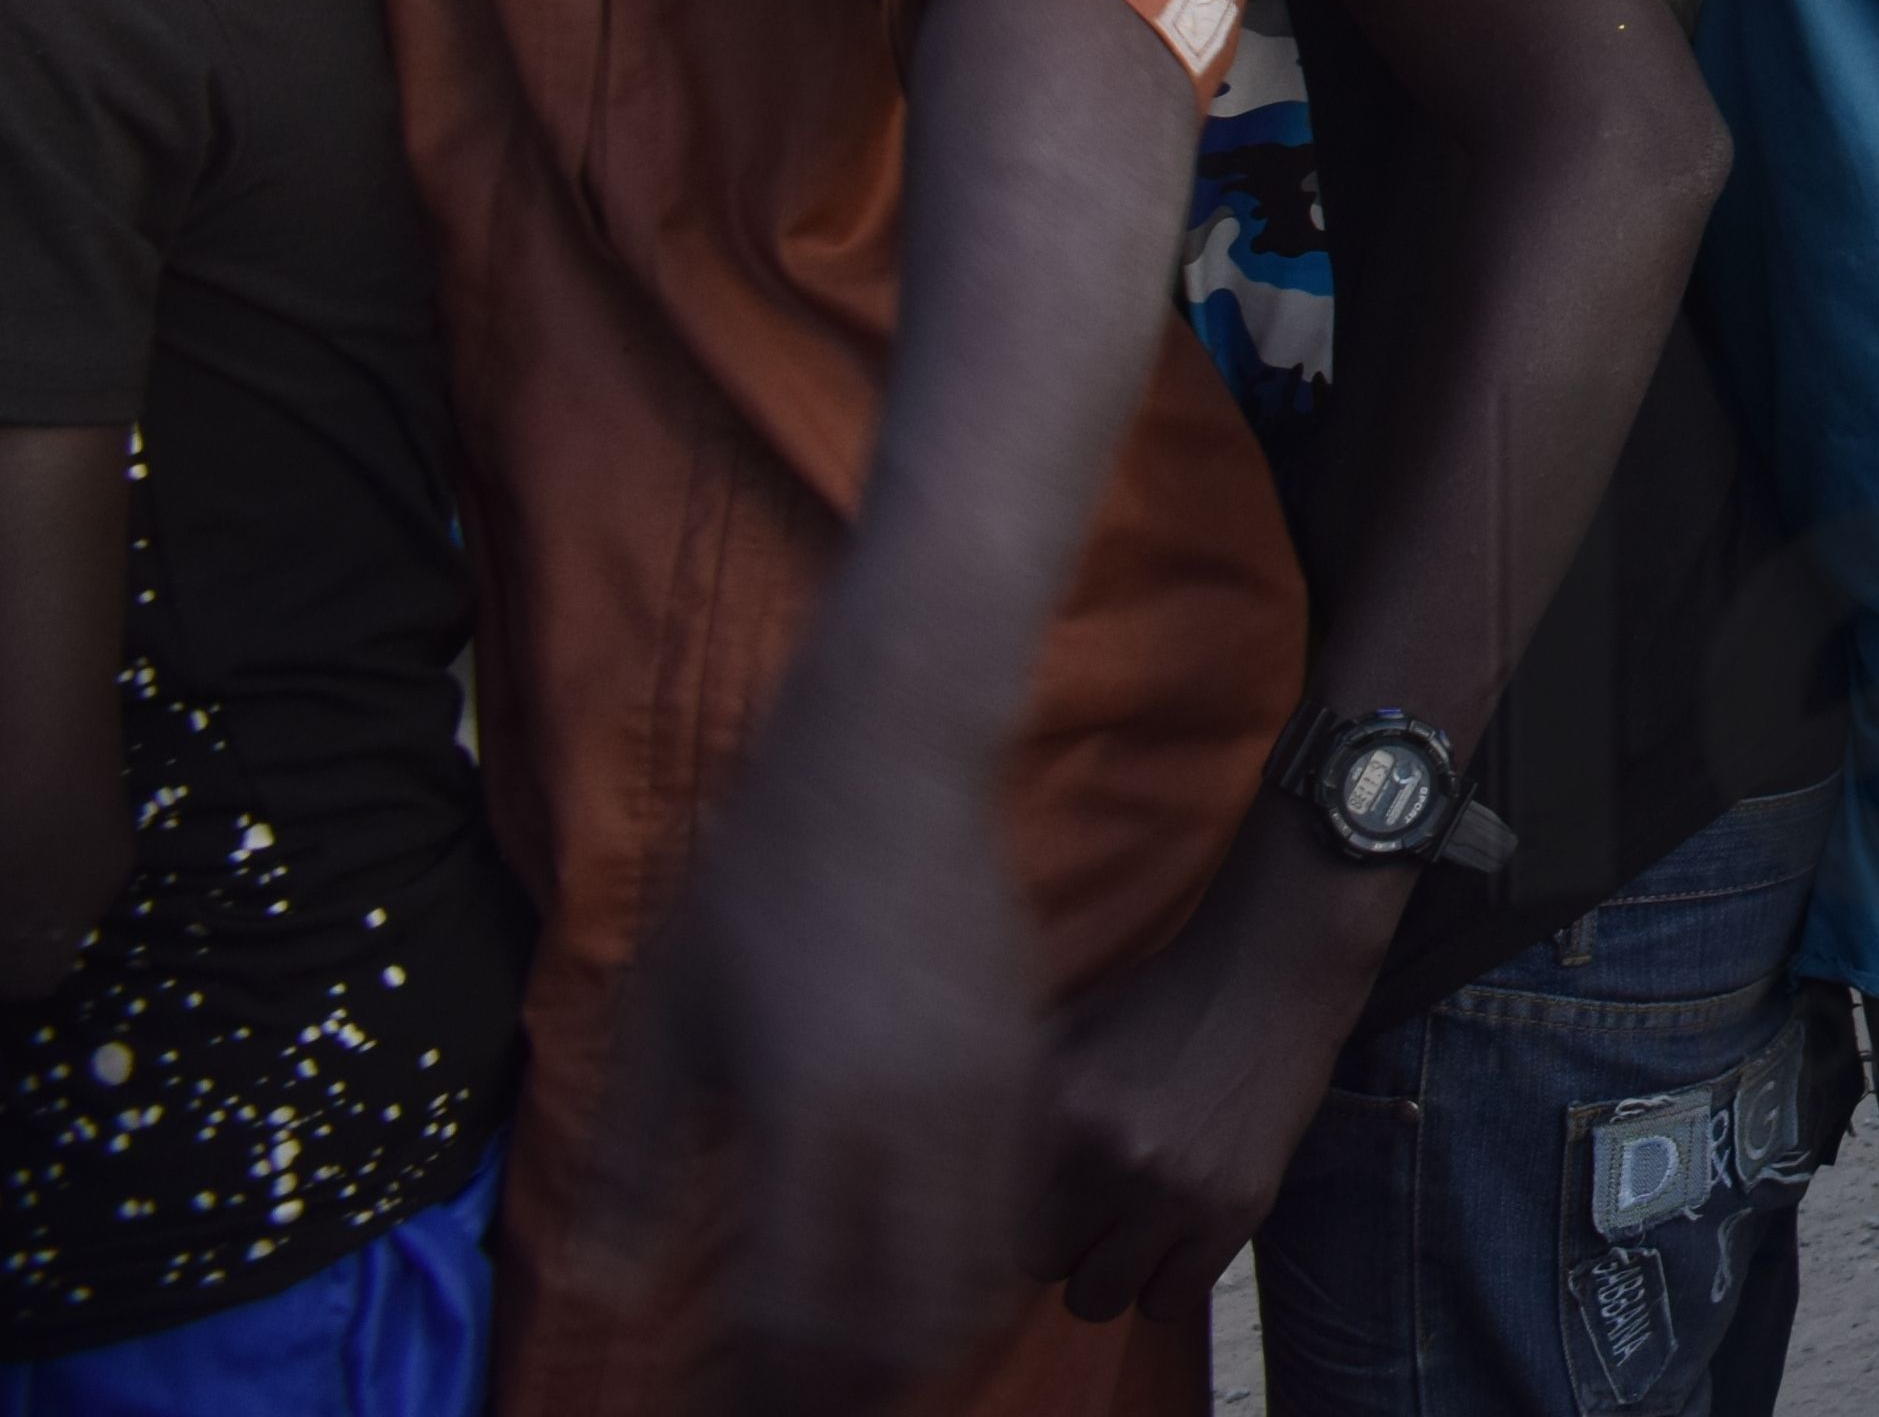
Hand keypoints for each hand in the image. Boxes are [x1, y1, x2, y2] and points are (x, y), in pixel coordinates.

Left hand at [583, 736, 1050, 1408]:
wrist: (891, 766)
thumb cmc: (756, 883)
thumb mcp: (663, 1021)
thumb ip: (632, 1167)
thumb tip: (604, 1293)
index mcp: (812, 1117)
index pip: (794, 1308)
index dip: (752, 1378)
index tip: (708, 1392)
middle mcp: (915, 1124)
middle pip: (901, 1323)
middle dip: (840, 1382)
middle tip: (783, 1391)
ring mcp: (990, 1096)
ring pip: (976, 1279)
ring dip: (911, 1336)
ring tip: (847, 1348)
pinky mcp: (1032, 1065)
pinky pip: (1016, 1209)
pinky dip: (968, 1266)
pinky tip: (910, 1260)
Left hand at [1026, 840, 1392, 1323]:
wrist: (1269, 976)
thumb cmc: (1158, 1002)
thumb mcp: (1068, 1034)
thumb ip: (1011, 1106)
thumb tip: (950, 1182)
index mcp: (1060, 1108)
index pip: (992, 1219)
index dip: (1014, 1209)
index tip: (1038, 1195)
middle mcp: (1113, 1154)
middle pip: (1043, 1265)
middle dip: (1061, 1240)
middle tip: (1090, 1205)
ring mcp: (1178, 1188)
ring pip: (1100, 1299)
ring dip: (1108, 1271)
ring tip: (1129, 1228)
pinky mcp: (1237, 1209)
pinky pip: (1169, 1302)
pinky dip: (1164, 1280)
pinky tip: (1174, 1235)